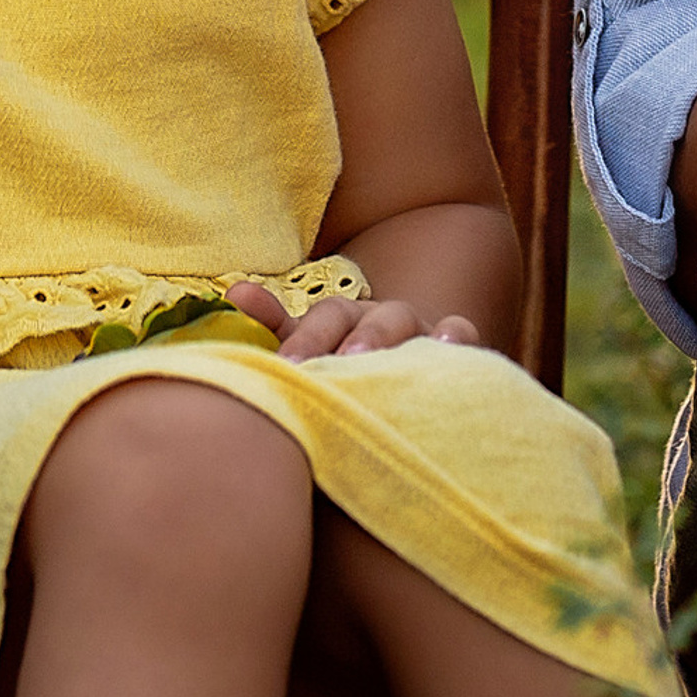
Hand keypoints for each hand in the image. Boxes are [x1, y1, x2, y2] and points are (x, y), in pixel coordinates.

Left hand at [224, 279, 480, 360]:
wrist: (394, 405)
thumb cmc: (342, 379)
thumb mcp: (308, 355)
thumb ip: (272, 330)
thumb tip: (235, 291)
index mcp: (343, 322)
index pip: (324, 319)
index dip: (305, 339)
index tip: (286, 368)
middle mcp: (380, 321)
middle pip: (362, 318)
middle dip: (342, 340)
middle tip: (328, 367)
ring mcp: (418, 336)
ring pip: (405, 321)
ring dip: (386, 337)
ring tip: (368, 360)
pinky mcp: (453, 357)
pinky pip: (461, 336)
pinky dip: (456, 337)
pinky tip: (447, 346)